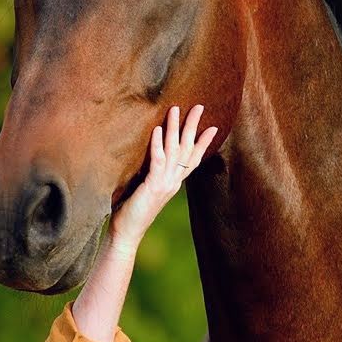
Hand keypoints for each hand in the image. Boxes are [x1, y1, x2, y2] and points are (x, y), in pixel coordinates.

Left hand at [107, 105, 215, 251]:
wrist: (127, 234)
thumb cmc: (132, 213)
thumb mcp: (147, 191)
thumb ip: (153, 177)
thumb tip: (152, 163)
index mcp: (173, 183)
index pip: (193, 159)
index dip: (204, 143)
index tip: (213, 127)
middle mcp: (173, 182)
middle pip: (187, 149)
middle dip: (193, 127)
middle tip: (200, 107)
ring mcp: (165, 184)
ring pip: (174, 151)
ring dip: (175, 128)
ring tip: (176, 109)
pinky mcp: (152, 186)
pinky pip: (157, 161)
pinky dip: (157, 144)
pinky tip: (156, 129)